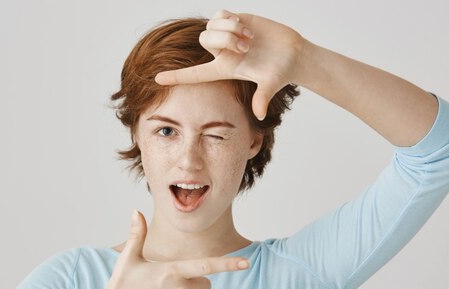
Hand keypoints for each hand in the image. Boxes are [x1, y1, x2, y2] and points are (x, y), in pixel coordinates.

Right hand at [96, 210, 250, 288]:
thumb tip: (136, 211)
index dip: (229, 264)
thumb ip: (138, 234)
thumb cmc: (121, 284)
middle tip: (170, 283)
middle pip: (205, 285)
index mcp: (172, 271)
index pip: (207, 266)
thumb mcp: (129, 258)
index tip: (246, 263)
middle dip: (195, 283)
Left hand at [154, 9, 306, 120]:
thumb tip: (260, 115)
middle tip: (246, 47)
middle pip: (204, 40)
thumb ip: (263, 97)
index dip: (176, 76)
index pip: (194, 74)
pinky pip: (219, 14)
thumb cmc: (281, 71)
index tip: (156, 79)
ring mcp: (227, 36)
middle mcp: (222, 53)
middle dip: (225, 39)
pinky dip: (230, 18)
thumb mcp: (271, 84)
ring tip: (249, 37)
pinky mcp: (235, 20)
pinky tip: (245, 26)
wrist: (292, 53)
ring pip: (211, 25)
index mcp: (225, 69)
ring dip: (230, 28)